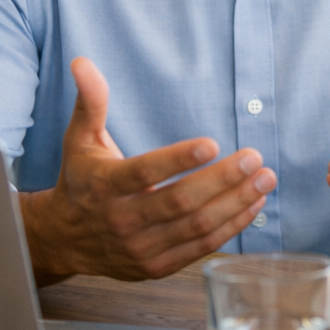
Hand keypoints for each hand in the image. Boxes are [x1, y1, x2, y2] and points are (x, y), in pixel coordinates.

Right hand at [18, 57, 276, 283]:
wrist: (64, 239)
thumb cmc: (81, 180)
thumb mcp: (80, 139)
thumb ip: (89, 101)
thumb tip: (83, 63)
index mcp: (105, 185)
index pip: (144, 172)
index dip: (178, 159)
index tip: (213, 143)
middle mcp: (122, 220)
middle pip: (179, 202)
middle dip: (222, 180)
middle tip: (254, 158)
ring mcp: (140, 248)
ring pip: (196, 227)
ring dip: (236, 203)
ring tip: (265, 179)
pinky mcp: (156, 267)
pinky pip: (200, 248)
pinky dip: (231, 227)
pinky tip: (253, 205)